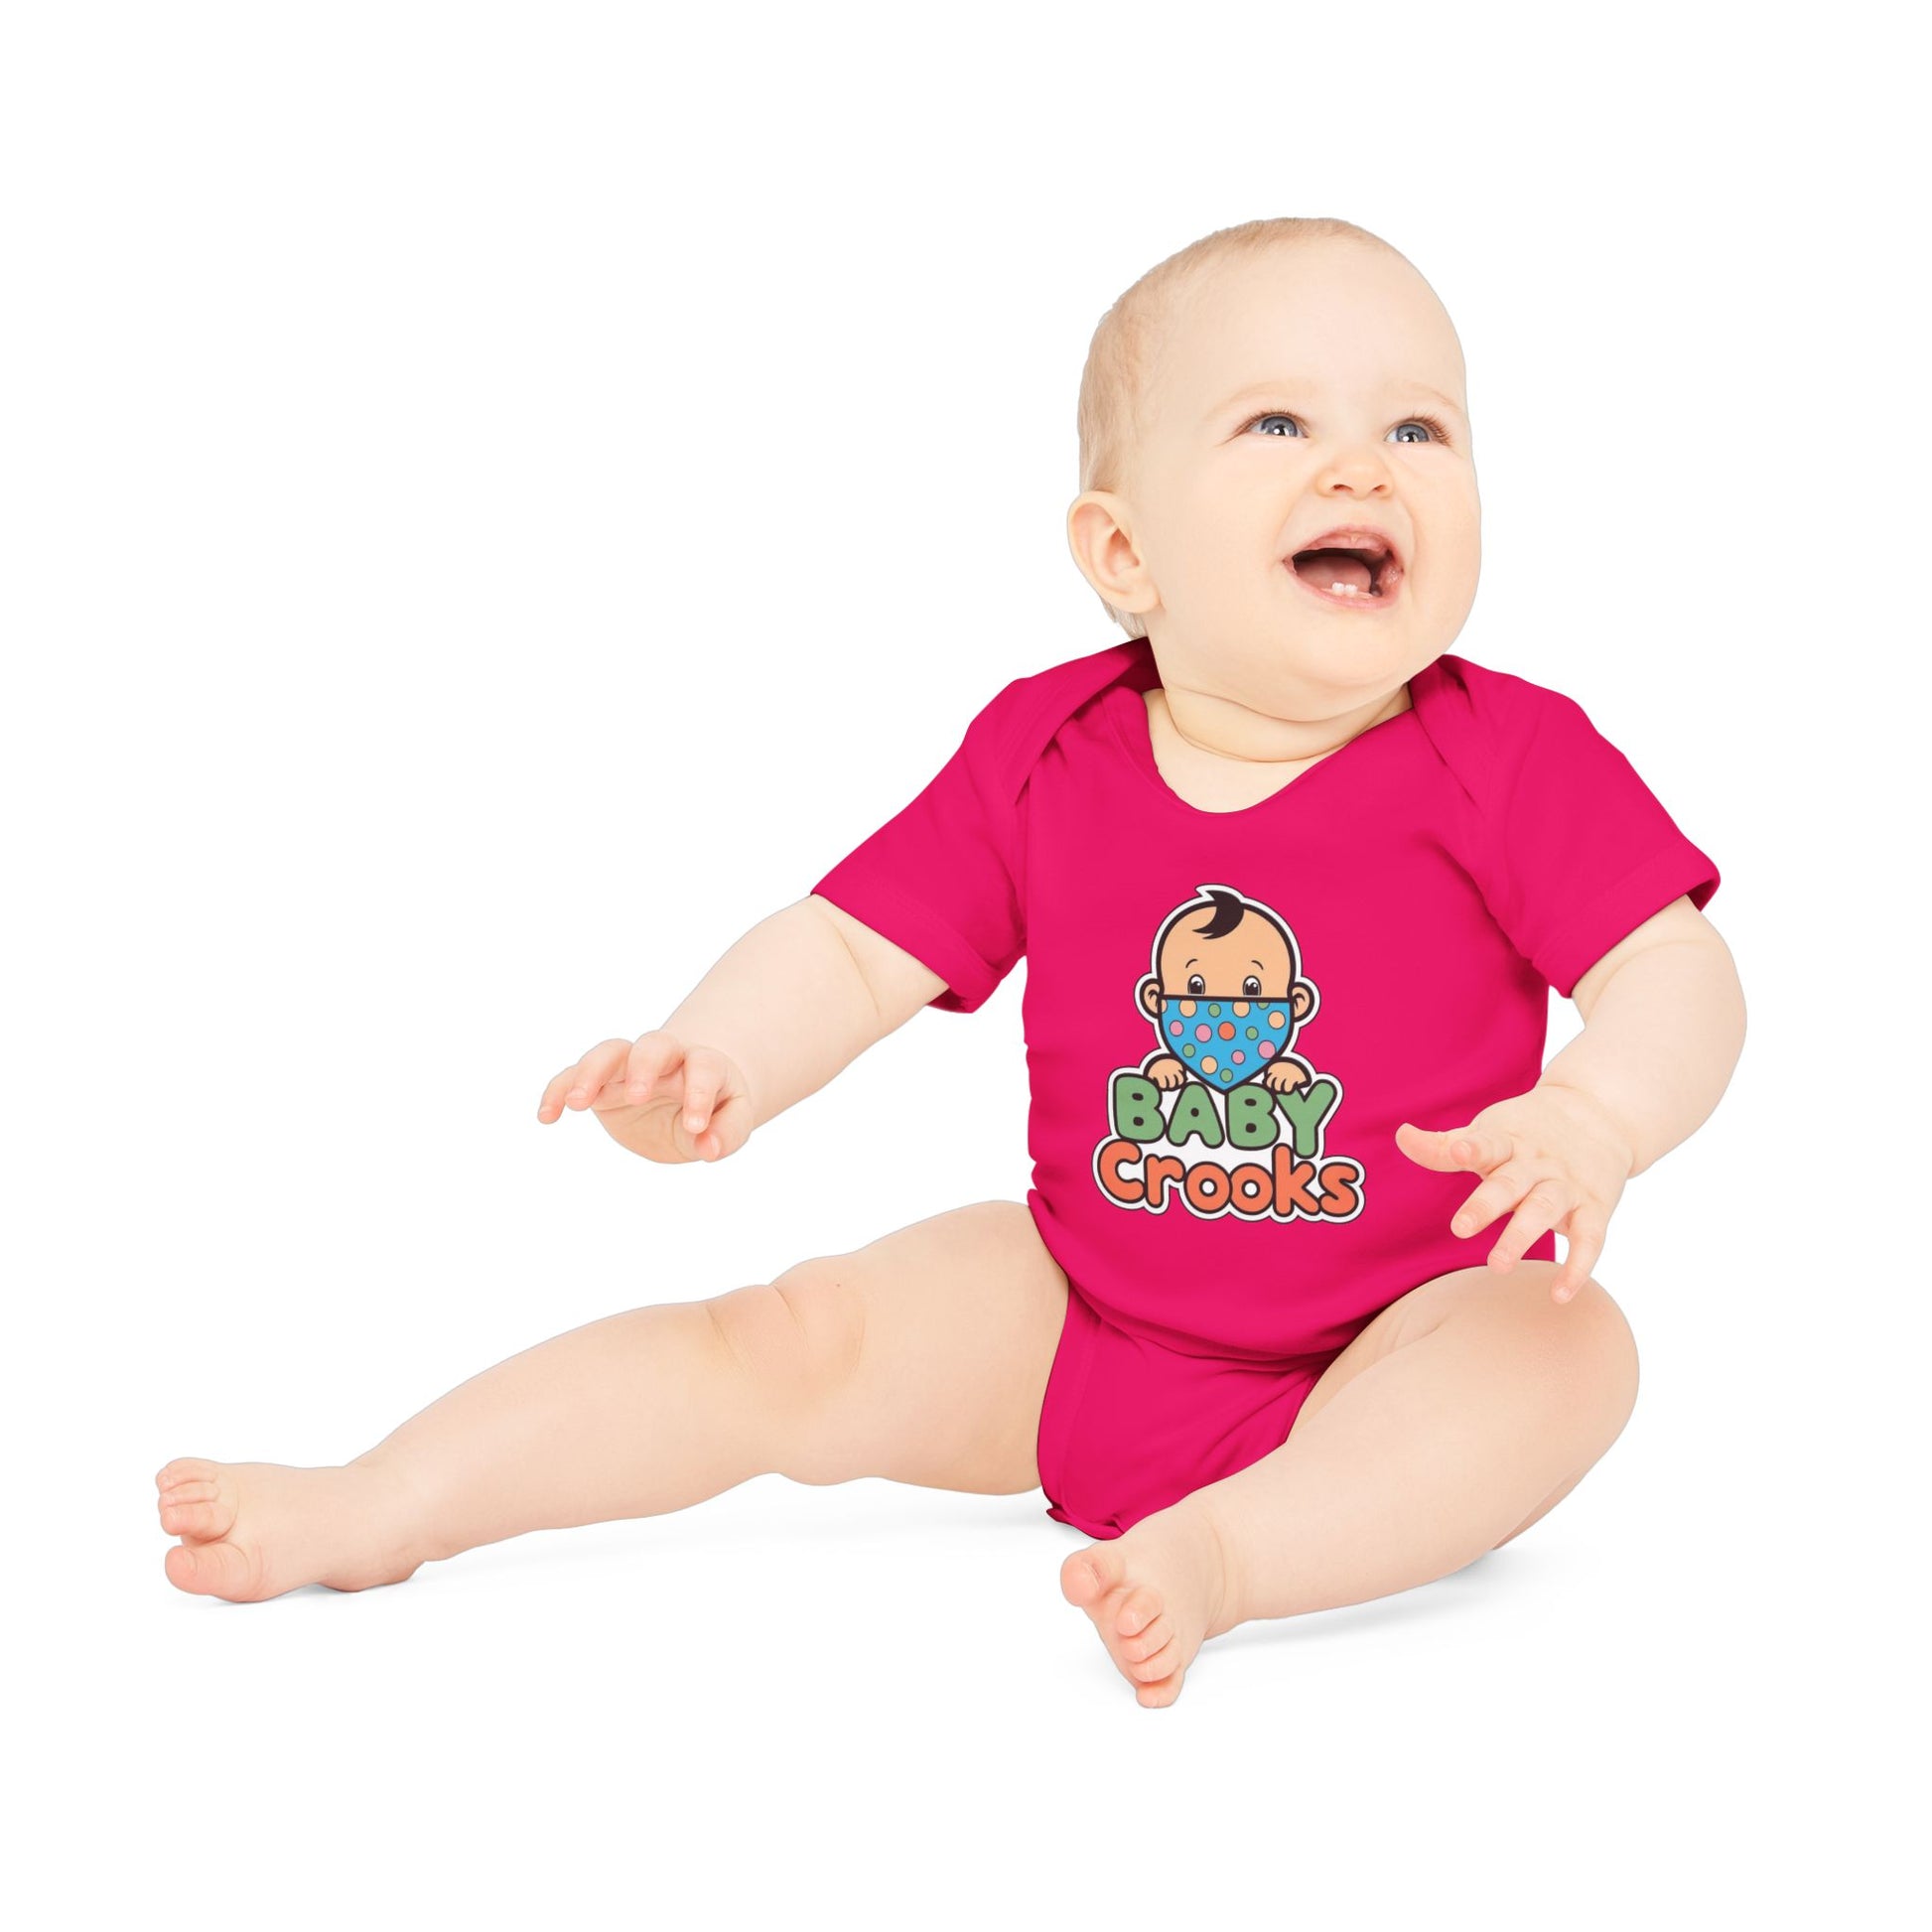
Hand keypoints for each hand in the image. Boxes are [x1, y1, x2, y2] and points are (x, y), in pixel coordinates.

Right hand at [536, 1030, 753, 1164]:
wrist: (687, 1102)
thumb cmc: (715, 1110)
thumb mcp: (731, 1122)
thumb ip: (727, 1132)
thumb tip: (709, 1148)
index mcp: (704, 1064)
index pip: (703, 1067)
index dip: (699, 1093)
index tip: (695, 1127)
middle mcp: (666, 1059)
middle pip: (654, 1045)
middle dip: (643, 1066)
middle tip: (637, 1095)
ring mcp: (630, 1067)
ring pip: (609, 1052)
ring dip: (592, 1071)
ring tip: (579, 1103)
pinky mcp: (602, 1083)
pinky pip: (574, 1076)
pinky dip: (558, 1090)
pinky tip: (546, 1116)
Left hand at [1394, 1085, 1635, 1302]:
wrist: (1598, 1114)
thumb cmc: (1526, 1131)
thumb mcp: (1489, 1131)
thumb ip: (1444, 1146)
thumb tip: (1401, 1135)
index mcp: (1508, 1141)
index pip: (1489, 1143)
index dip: (1473, 1147)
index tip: (1460, 1151)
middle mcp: (1537, 1163)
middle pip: (1511, 1182)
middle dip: (1487, 1204)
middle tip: (1460, 1228)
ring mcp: (1567, 1185)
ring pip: (1545, 1209)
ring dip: (1523, 1236)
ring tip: (1498, 1266)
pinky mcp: (1595, 1208)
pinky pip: (1590, 1239)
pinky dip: (1578, 1267)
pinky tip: (1559, 1295)